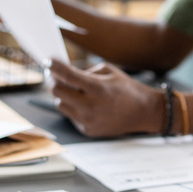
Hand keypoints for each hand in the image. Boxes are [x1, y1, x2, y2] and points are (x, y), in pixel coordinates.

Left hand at [49, 59, 163, 137]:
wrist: (144, 113)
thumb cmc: (128, 89)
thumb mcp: (110, 72)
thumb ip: (86, 72)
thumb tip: (64, 73)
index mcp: (98, 88)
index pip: (67, 76)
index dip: (54, 67)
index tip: (48, 61)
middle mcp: (91, 106)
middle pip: (57, 91)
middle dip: (54, 81)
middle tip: (56, 76)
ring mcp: (88, 120)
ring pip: (60, 104)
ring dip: (63, 96)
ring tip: (75, 92)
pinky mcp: (88, 130)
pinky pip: (71, 116)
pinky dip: (74, 108)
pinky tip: (86, 105)